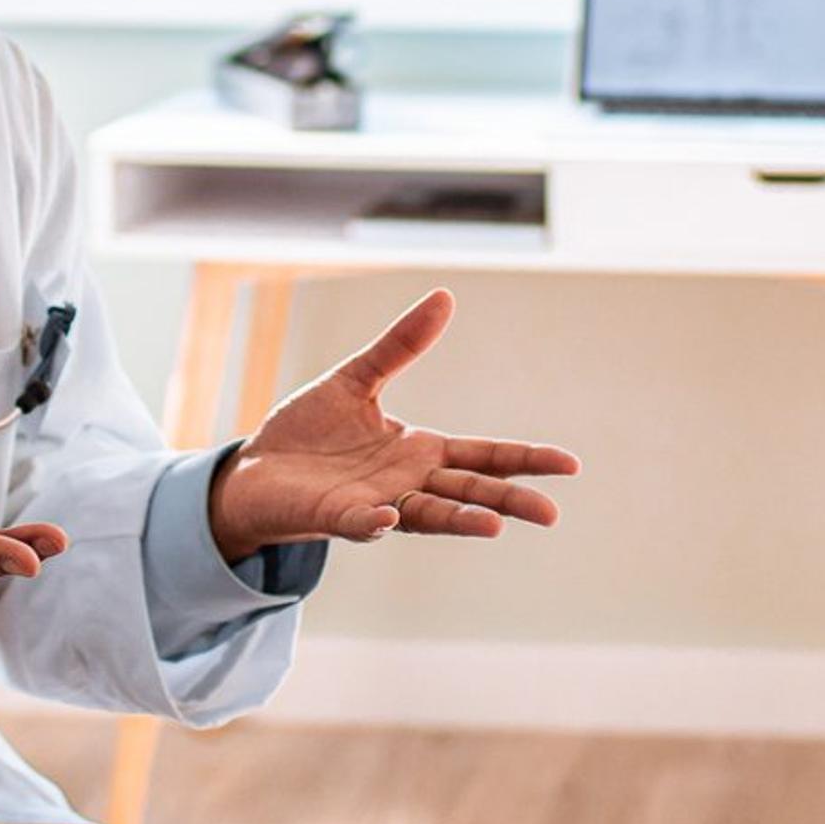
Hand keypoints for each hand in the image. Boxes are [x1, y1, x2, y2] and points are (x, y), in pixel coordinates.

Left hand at [205, 290, 578, 563]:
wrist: (254, 470)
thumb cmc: (308, 432)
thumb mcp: (356, 380)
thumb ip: (400, 346)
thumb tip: (445, 296)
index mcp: (418, 452)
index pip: (482, 457)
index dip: (523, 459)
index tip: (570, 464)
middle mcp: (406, 484)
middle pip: (468, 493)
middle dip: (508, 502)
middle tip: (551, 514)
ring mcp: (373, 504)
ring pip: (426, 516)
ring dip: (458, 521)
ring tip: (493, 526)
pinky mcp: (333, 517)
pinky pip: (359, 522)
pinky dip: (374, 521)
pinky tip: (388, 517)